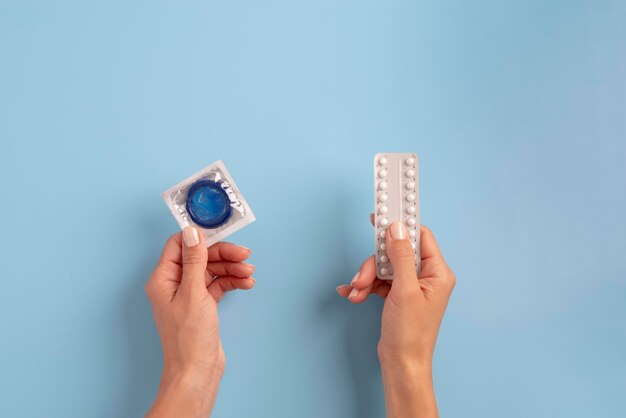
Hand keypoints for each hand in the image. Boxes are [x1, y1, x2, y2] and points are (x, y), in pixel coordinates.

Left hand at [145, 227, 255, 417]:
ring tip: (249, 273)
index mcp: (163, 279)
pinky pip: (218, 285)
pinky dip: (232, 282)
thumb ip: (194, 261)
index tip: (222, 233)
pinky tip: (246, 283)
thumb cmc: (189, 338)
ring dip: (231, 268)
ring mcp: (189, 295)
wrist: (198, 371)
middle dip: (223, 254)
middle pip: (200, 257)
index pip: (179, 245)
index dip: (201, 237)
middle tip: (245, 255)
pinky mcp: (203, 305)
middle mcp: (174, 284)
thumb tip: (192, 232)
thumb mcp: (193, 293)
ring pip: (212, 270)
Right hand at [336, 219, 454, 417]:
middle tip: (361, 276)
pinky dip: (365, 286)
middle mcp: (426, 276)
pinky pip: (378, 281)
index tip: (381, 217)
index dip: (400, 226)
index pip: (420, 237)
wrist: (401, 364)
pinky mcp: (397, 295)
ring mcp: (411, 286)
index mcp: (437, 272)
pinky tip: (352, 294)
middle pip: (396, 252)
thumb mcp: (404, 290)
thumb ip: (400, 256)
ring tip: (356, 291)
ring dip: (366, 277)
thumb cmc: (410, 333)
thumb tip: (396, 228)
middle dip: (374, 263)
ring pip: (384, 266)